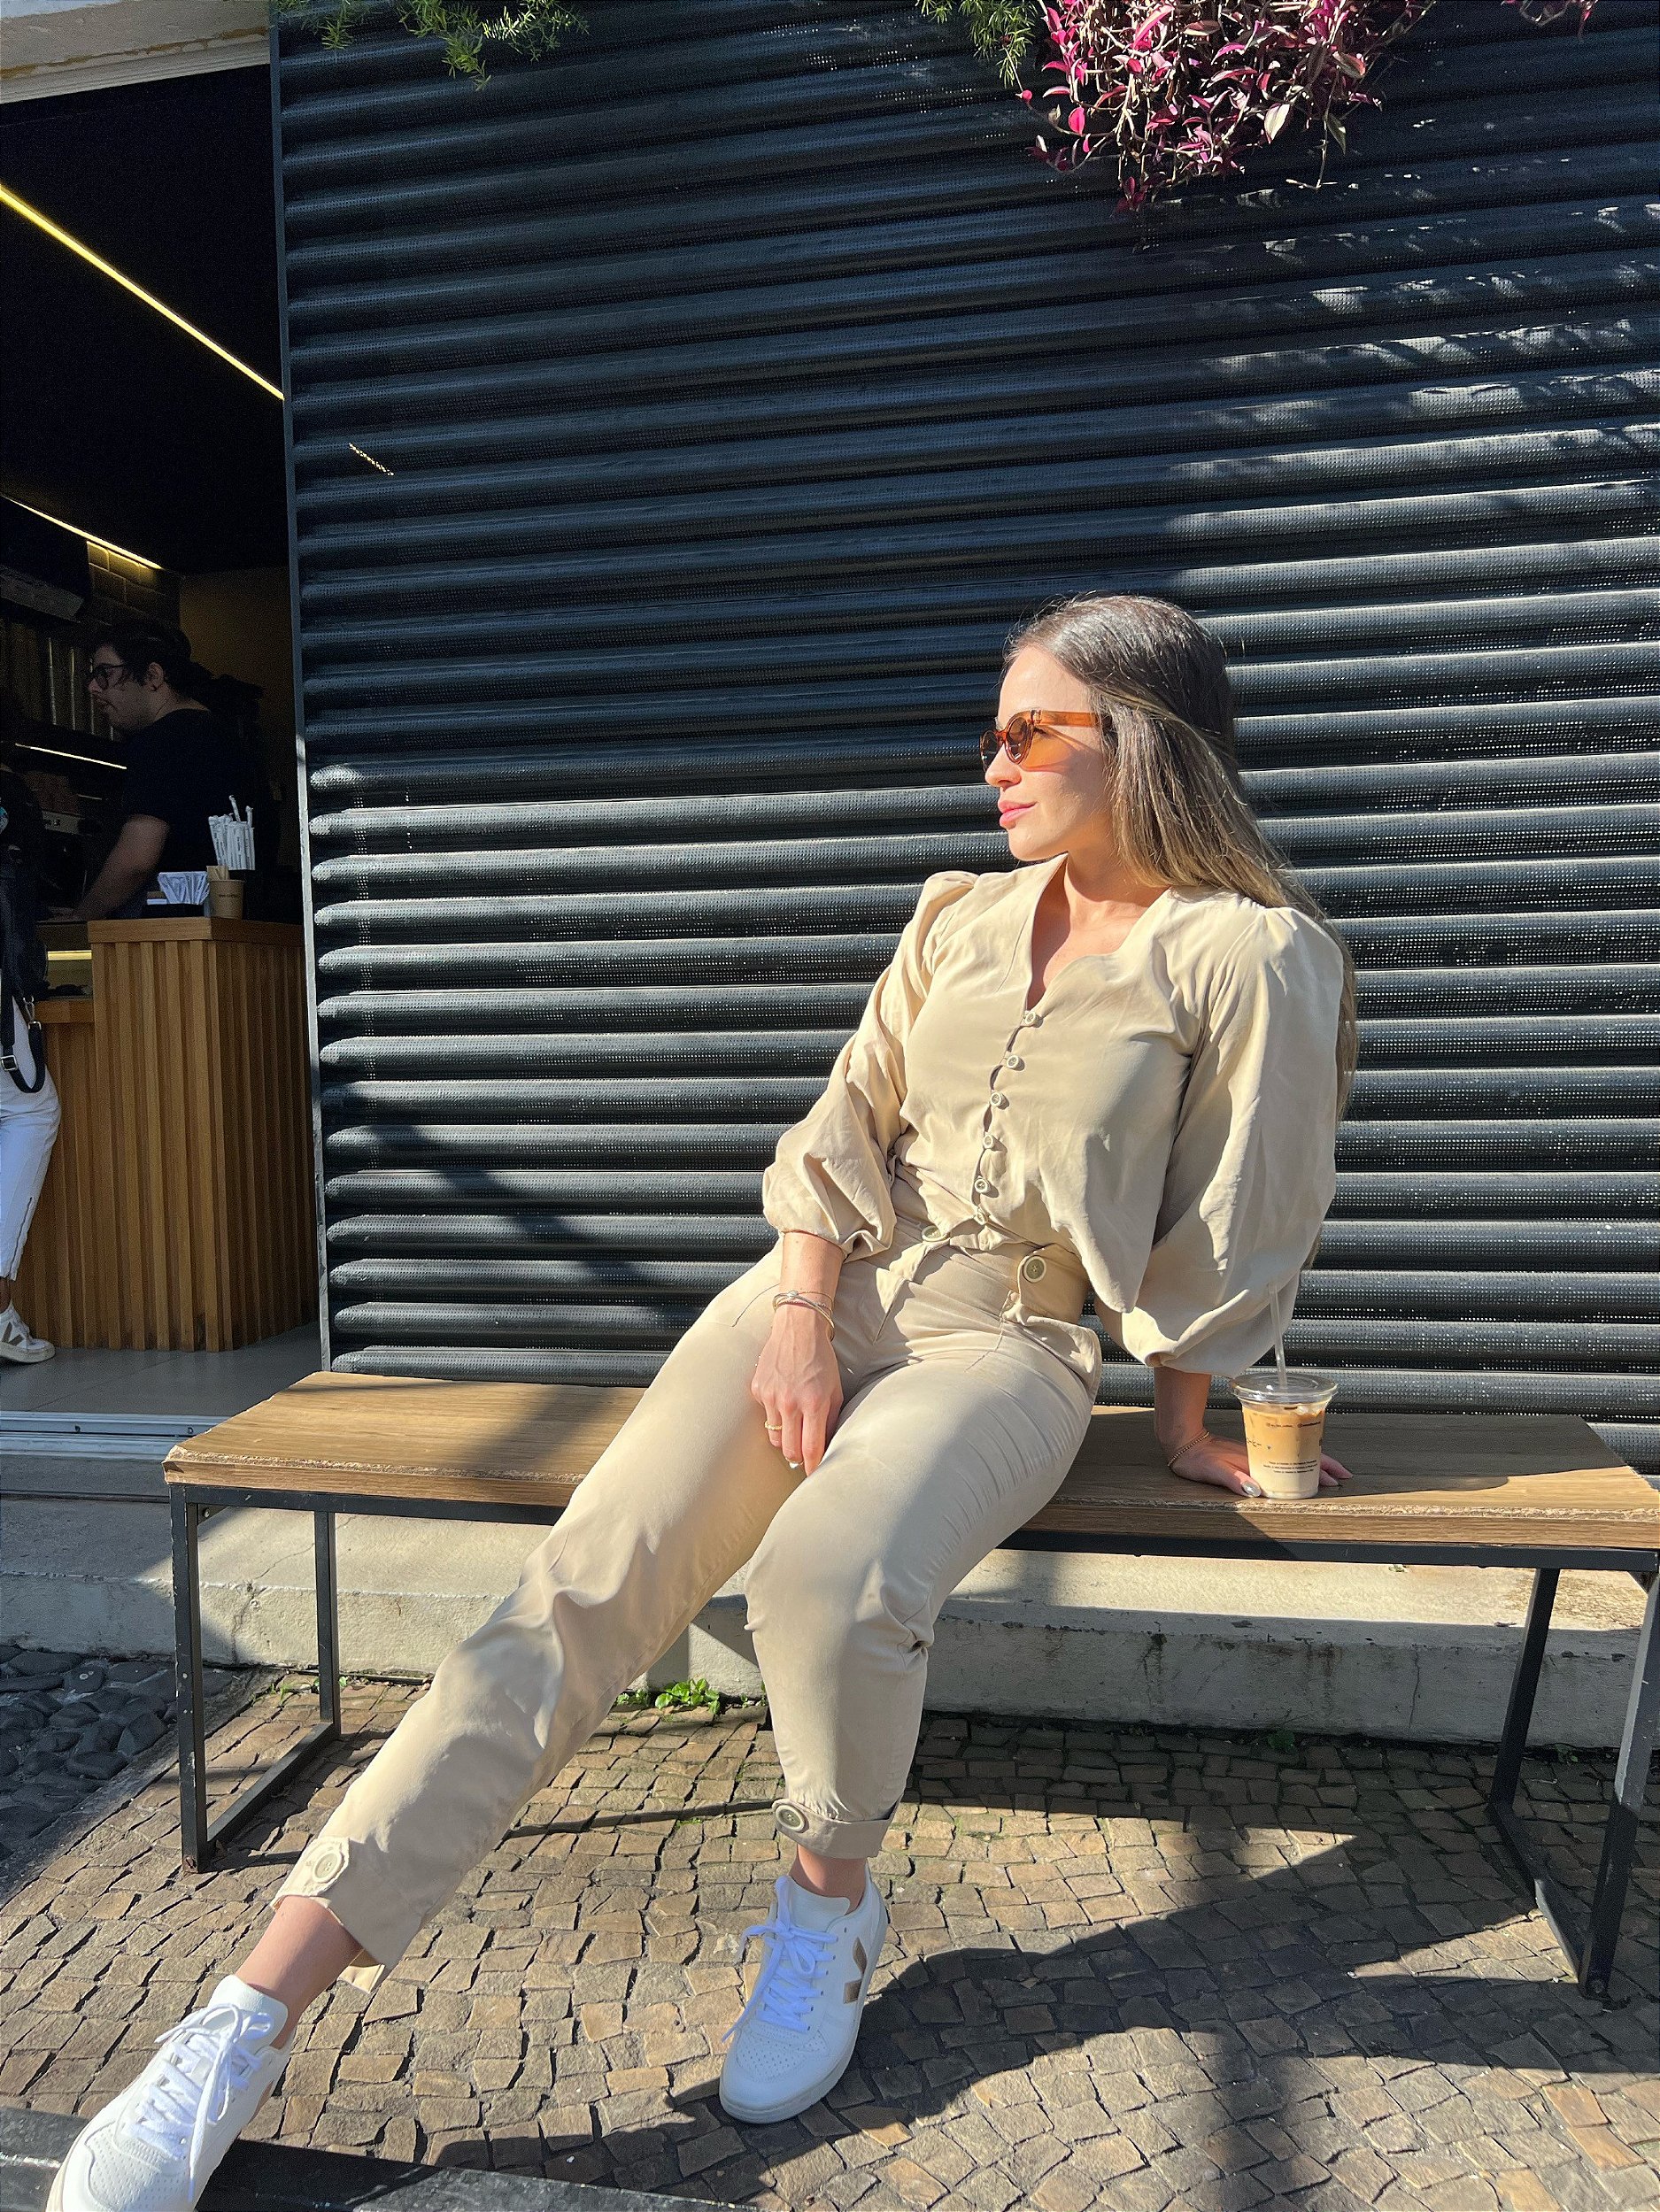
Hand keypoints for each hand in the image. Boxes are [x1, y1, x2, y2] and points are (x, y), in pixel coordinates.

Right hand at [750, 1306, 842, 1473]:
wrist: (798, 1328)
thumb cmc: (821, 1359)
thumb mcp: (835, 1390)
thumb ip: (830, 1419)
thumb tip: (825, 1445)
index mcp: (813, 1403)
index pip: (811, 1449)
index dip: (814, 1467)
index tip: (816, 1476)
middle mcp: (790, 1402)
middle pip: (789, 1451)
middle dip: (798, 1459)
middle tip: (804, 1455)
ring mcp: (770, 1396)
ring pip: (774, 1437)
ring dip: (785, 1438)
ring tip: (794, 1425)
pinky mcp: (758, 1389)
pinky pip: (765, 1414)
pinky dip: (774, 1414)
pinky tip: (783, 1397)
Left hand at [1162, 1430, 1353, 1497]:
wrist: (1182, 1441)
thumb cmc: (1195, 1459)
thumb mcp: (1211, 1470)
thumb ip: (1231, 1478)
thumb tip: (1255, 1490)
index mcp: (1256, 1458)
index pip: (1294, 1462)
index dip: (1317, 1469)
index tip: (1335, 1478)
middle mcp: (1260, 1453)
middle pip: (1299, 1456)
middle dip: (1324, 1465)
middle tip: (1343, 1477)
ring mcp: (1257, 1452)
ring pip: (1293, 1455)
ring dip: (1314, 1463)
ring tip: (1331, 1474)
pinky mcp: (1252, 1454)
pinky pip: (1282, 1457)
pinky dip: (1298, 1461)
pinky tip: (1303, 1468)